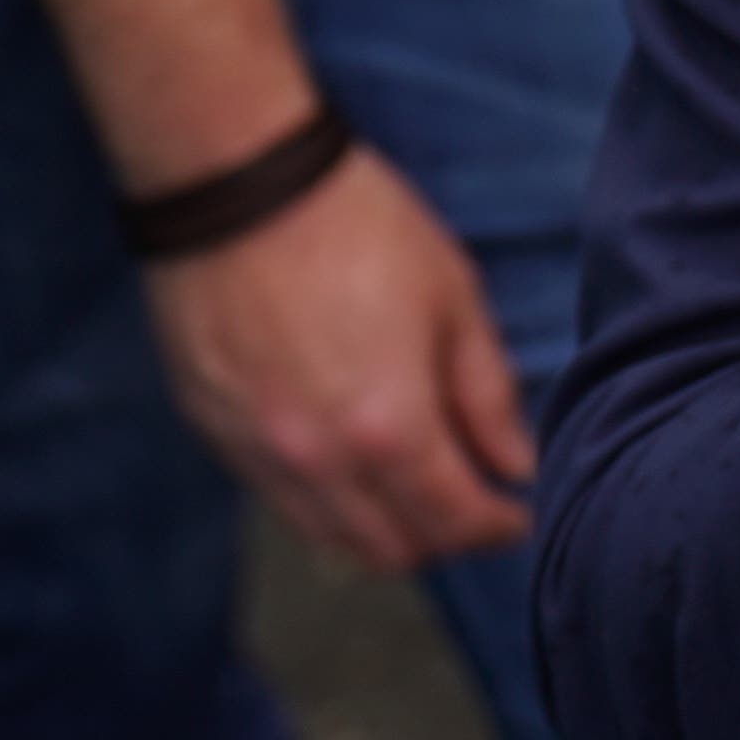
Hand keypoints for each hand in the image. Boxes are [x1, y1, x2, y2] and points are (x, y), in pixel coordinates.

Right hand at [140, 144, 536, 573]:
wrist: (239, 190)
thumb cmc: (360, 230)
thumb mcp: (454, 299)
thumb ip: (487, 395)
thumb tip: (517, 464)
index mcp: (388, 428)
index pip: (454, 520)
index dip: (498, 527)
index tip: (522, 515)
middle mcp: (317, 462)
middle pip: (391, 549)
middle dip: (445, 538)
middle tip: (477, 504)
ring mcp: (257, 454)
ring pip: (330, 538)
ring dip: (385, 530)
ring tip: (421, 489)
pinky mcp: (216, 435)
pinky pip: (281, 502)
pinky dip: (330, 504)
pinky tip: (357, 461)